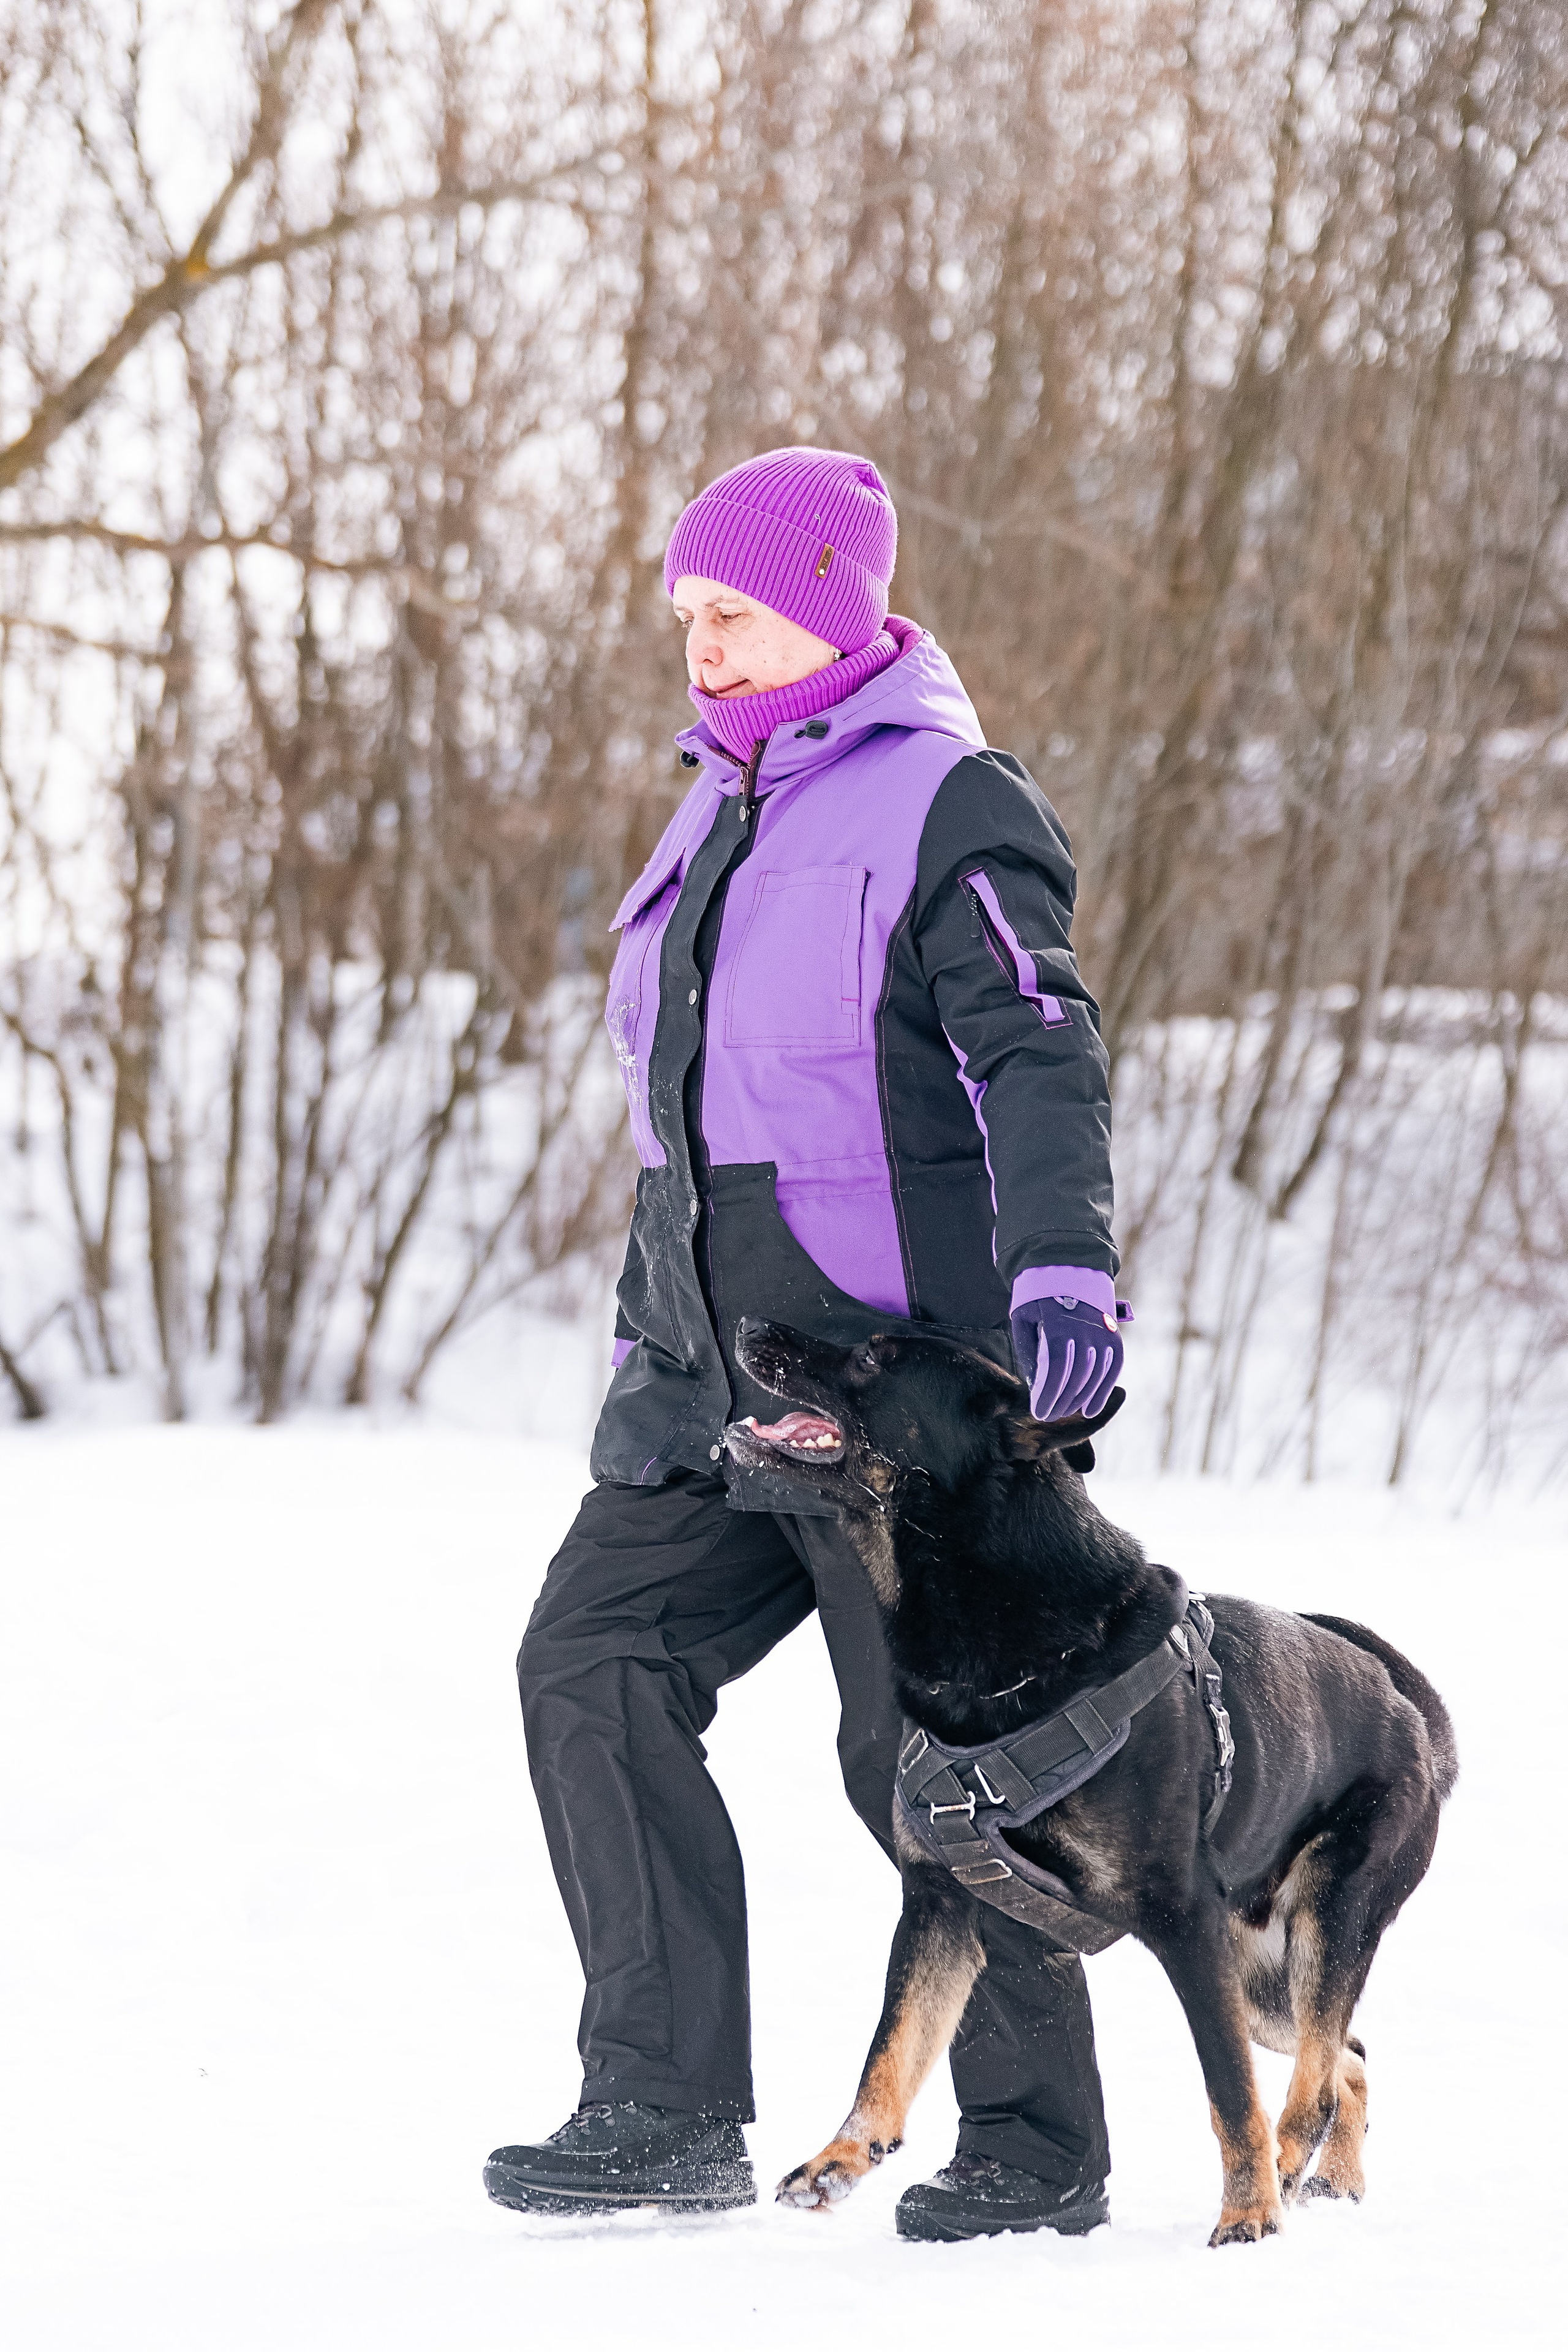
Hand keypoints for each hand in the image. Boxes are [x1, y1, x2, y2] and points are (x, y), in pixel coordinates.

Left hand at [1011, 1292, 1124, 1422]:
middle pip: (1077, 1375)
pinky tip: (1090, 1410)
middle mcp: (1086, 1328)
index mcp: (1060, 1322)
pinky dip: (1103, 1391)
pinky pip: (1113, 1367)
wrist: (1069, 1268)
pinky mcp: (1114, 1335)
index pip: (1057, 1366)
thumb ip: (1028, 1351)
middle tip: (1049, 1415)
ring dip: (1080, 1399)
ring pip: (1096, 1375)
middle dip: (1062, 1400)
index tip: (1039, 1412)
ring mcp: (1104, 1331)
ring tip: (1064, 1413)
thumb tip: (1035, 1386)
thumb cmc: (1039, 1296)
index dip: (1049, 1393)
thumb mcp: (1023, 1317)